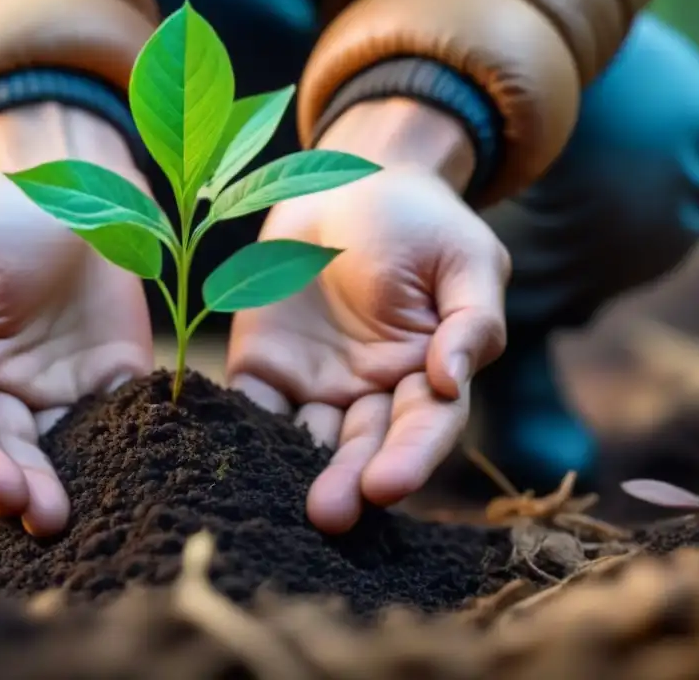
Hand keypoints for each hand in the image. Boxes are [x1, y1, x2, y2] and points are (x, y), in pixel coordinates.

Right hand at [0, 106, 152, 534]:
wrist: (72, 184)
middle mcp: (3, 390)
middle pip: (5, 448)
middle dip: (18, 485)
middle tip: (42, 518)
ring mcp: (58, 389)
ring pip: (56, 451)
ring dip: (61, 485)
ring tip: (67, 518)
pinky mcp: (111, 378)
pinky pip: (116, 421)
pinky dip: (122, 451)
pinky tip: (132, 476)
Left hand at [227, 100, 510, 532]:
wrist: (350, 183)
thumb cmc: (420, 221)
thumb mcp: (464, 258)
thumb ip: (470, 320)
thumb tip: (453, 379)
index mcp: (426, 373)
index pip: (424, 427)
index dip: (409, 458)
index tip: (387, 486)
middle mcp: (370, 392)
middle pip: (362, 447)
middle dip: (348, 481)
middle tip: (330, 515)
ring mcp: (314, 384)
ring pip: (305, 439)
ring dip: (294, 470)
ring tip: (280, 501)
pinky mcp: (264, 366)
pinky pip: (252, 405)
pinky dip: (241, 430)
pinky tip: (228, 453)